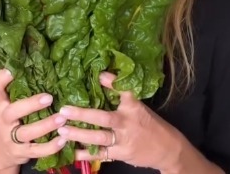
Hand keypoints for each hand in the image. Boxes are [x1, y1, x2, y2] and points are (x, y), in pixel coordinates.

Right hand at [0, 69, 67, 169]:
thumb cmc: (8, 121)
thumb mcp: (7, 105)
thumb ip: (17, 89)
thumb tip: (35, 61)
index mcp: (0, 105)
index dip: (1, 80)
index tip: (12, 70)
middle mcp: (3, 121)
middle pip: (12, 112)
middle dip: (30, 104)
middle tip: (49, 97)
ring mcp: (11, 139)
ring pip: (27, 133)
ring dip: (45, 125)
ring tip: (62, 118)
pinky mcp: (21, 153)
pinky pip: (37, 151)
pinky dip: (51, 146)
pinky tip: (63, 139)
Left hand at [56, 72, 183, 170]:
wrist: (167, 149)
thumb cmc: (150, 124)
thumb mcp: (139, 106)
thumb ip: (120, 94)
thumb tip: (100, 75)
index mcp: (134, 107)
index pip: (124, 91)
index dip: (112, 83)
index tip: (98, 75)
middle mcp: (127, 122)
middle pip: (104, 118)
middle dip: (83, 114)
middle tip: (64, 110)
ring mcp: (124, 140)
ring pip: (99, 137)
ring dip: (79, 134)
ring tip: (62, 131)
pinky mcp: (121, 154)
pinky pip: (101, 154)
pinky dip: (86, 154)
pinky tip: (72, 152)